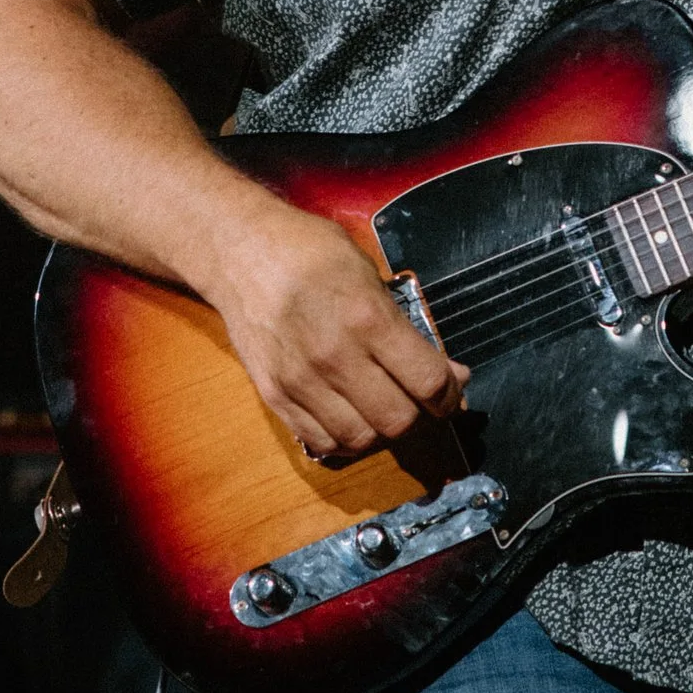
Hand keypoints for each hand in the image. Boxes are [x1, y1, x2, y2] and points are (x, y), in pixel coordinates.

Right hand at [206, 190, 465, 462]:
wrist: (240, 252)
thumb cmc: (309, 252)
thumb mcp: (368, 273)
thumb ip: (405, 325)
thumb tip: (445, 371)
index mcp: (367, 318)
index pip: (428, 382)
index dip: (451, 394)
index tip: (452, 391)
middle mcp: (335, 356)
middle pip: (398, 420)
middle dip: (419, 413)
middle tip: (416, 398)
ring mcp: (301, 381)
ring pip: (361, 438)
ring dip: (381, 429)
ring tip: (382, 407)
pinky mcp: (274, 395)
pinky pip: (321, 441)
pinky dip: (344, 438)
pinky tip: (350, 416)